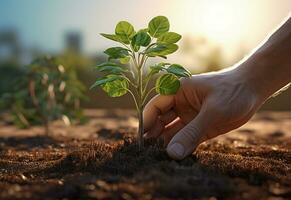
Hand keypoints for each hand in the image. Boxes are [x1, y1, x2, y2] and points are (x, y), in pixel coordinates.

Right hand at [143, 68, 264, 159]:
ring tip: (160, 158)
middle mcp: (179, 104)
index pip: (155, 107)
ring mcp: (189, 116)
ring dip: (167, 144)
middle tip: (149, 153)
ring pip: (172, 132)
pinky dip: (181, 148)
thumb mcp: (213, 112)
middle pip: (160, 121)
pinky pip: (186, 139)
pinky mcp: (199, 127)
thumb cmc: (232, 92)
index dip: (146, 122)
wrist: (253, 89)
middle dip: (154, 135)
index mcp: (177, 91)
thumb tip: (172, 154)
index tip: (141, 140)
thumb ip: (191, 133)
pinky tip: (176, 157)